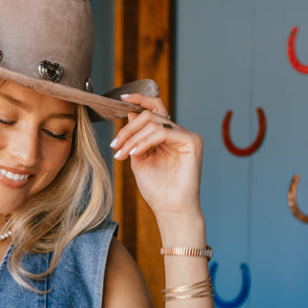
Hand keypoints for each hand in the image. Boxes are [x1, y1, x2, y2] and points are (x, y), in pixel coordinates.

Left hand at [110, 93, 203, 222]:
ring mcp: (186, 136)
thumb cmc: (156, 189)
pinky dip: (145, 141)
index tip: (121, 99)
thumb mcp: (138, 159)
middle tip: (115, 146)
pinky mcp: (192, 142)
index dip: (139, 100)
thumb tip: (130, 113)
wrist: (169, 208)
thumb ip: (135, 138)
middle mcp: (177, 133)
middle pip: (150, 115)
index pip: (154, 109)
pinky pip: (163, 132)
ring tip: (122, 154)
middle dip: (128, 129)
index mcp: (166, 136)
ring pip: (154, 123)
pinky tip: (135, 153)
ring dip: (133, 138)